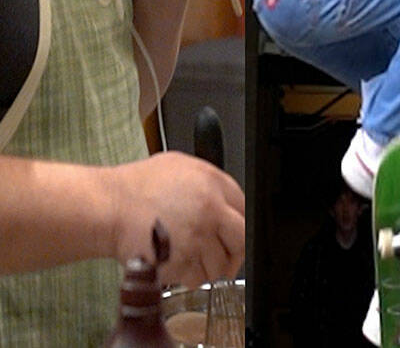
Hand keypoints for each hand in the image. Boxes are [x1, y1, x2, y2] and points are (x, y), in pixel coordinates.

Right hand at [107, 152, 244, 286]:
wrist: (108, 205)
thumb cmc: (135, 186)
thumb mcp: (180, 166)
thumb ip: (208, 182)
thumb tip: (223, 198)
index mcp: (214, 185)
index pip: (246, 210)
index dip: (240, 225)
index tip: (235, 234)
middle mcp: (210, 212)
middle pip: (242, 241)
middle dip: (235, 251)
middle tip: (225, 255)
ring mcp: (196, 239)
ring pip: (221, 265)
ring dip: (210, 267)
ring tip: (193, 260)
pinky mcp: (179, 262)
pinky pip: (197, 278)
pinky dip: (190, 277)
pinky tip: (179, 266)